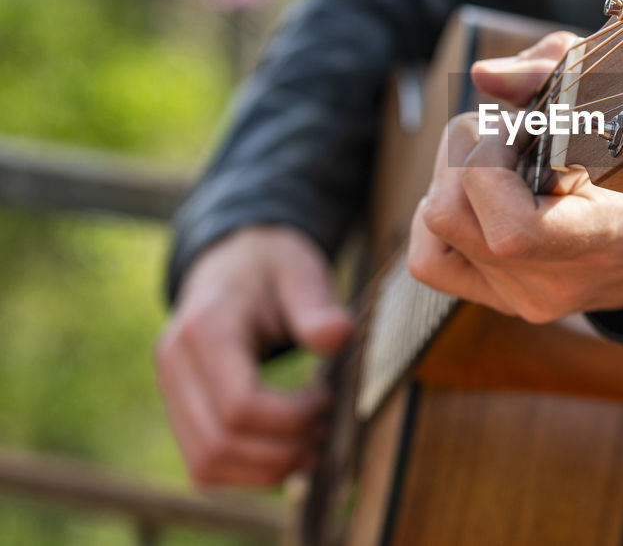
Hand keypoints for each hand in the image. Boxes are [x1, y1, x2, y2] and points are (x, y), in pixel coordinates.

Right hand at [155, 226, 352, 487]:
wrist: (235, 261)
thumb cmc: (273, 267)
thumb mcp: (301, 271)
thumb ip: (316, 305)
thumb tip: (339, 335)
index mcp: (205, 329)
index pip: (238, 405)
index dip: (290, 418)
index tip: (326, 398)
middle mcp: (175, 365)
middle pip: (219, 444)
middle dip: (282, 451)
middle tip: (324, 432)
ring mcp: (171, 392)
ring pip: (207, 465)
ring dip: (265, 470)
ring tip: (311, 448)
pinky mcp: (179, 410)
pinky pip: (204, 465)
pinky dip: (247, 472)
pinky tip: (286, 452)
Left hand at [406, 32, 622, 322]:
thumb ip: (554, 74)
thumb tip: (482, 76)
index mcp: (604, 241)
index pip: (510, 229)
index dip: (491, 157)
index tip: (523, 123)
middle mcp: (556, 282)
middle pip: (449, 214)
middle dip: (467, 147)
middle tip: (513, 129)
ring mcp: (524, 297)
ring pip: (431, 230)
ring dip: (450, 175)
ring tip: (497, 157)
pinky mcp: (502, 297)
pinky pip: (431, 257)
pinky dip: (442, 210)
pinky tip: (478, 189)